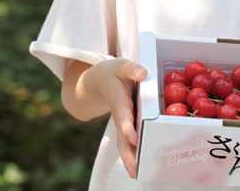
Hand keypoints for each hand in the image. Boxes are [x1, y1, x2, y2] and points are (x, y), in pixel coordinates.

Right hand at [92, 58, 147, 177]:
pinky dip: (132, 154)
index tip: (132, 137)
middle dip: (127, 153)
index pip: (123, 114)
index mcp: (119, 100)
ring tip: (136, 174)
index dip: (127, 125)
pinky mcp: (126, 126)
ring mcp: (121, 123)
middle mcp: (119, 115)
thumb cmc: (112, 73)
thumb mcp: (119, 65)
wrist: (97, 82)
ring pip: (123, 143)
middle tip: (133, 169)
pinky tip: (140, 167)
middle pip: (121, 137)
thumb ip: (129, 68)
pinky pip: (128, 142)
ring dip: (129, 158)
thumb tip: (141, 72)